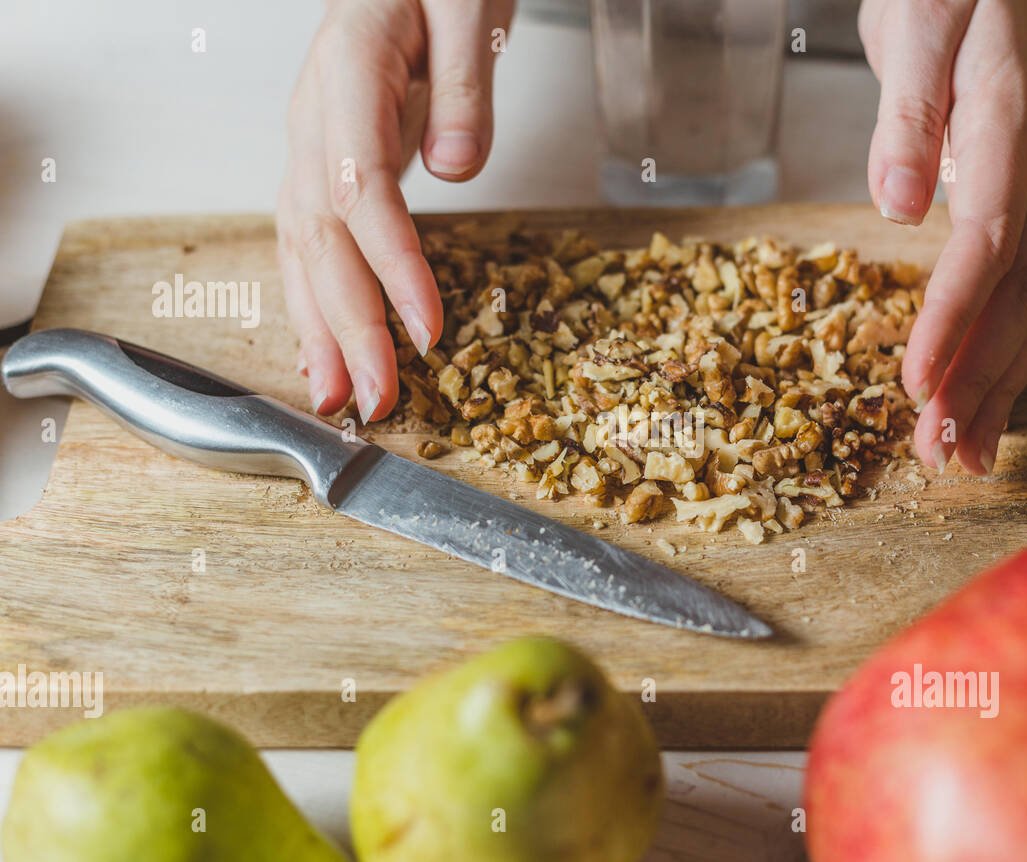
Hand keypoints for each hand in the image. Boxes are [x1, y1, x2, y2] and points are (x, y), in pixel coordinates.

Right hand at [277, 0, 514, 421]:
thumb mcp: (464, 5)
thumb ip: (461, 84)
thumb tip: (452, 168)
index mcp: (348, 73)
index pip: (363, 189)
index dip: (392, 267)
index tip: (427, 329)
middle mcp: (316, 116)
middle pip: (322, 234)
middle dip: (348, 325)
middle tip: (374, 398)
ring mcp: (313, 140)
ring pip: (302, 245)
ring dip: (319, 328)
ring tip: (336, 397)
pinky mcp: (326, 160)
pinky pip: (311, 236)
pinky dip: (313, 298)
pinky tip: (322, 348)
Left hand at [859, 0, 1026, 473]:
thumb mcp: (918, 30)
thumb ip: (907, 116)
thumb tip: (895, 204)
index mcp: (1010, 126)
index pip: (986, 242)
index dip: (953, 320)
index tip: (916, 383)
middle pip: (1020, 294)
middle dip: (979, 380)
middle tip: (939, 451)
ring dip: (998, 387)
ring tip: (963, 457)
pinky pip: (1026, 296)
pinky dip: (1004, 359)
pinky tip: (982, 408)